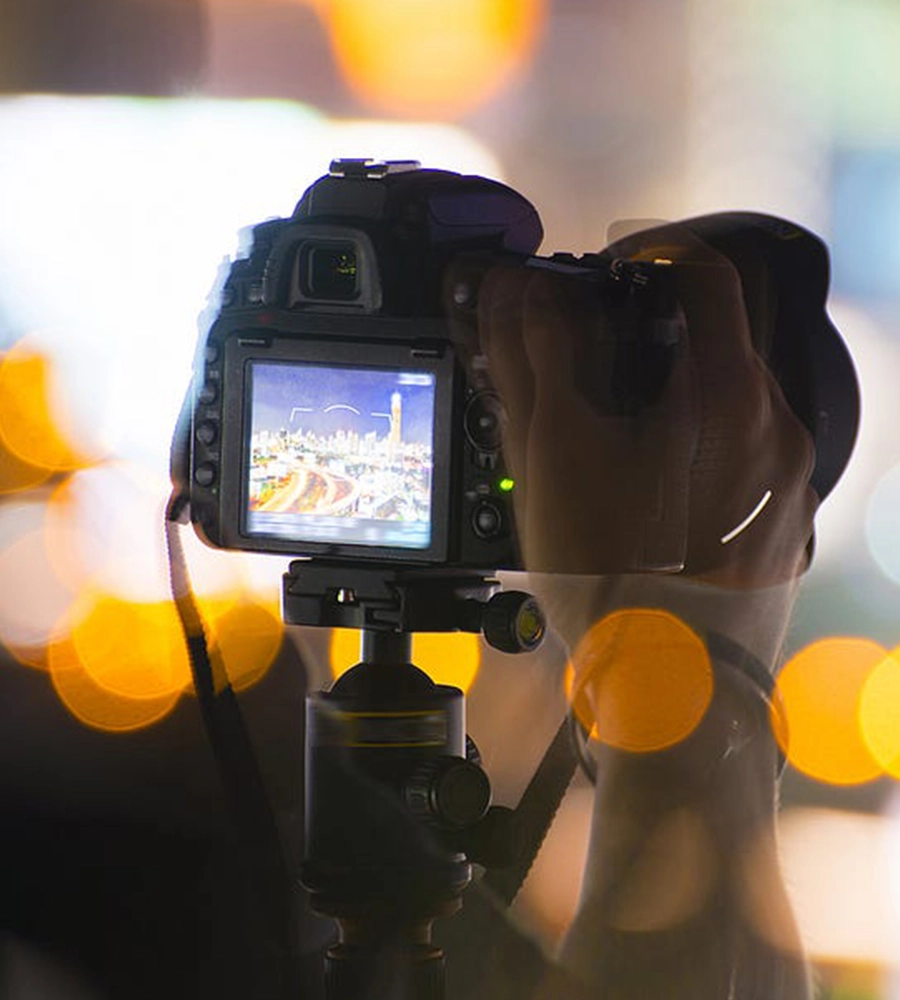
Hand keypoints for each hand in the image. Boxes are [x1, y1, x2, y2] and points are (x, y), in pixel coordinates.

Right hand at [449, 223, 816, 588]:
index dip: (652, 257)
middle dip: (653, 343)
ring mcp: (787, 482)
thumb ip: (532, 359)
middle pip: (717, 346)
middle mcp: (776, 430)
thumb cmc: (612, 573)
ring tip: (616, 446)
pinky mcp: (782, 526)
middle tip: (595, 372)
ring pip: (729, 408)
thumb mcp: (553, 453)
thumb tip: (515, 293)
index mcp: (730, 396)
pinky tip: (651, 496)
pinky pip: (742, 460)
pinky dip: (698, 453)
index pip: (706, 275)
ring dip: (676, 403)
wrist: (670, 690)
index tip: (613, 271)